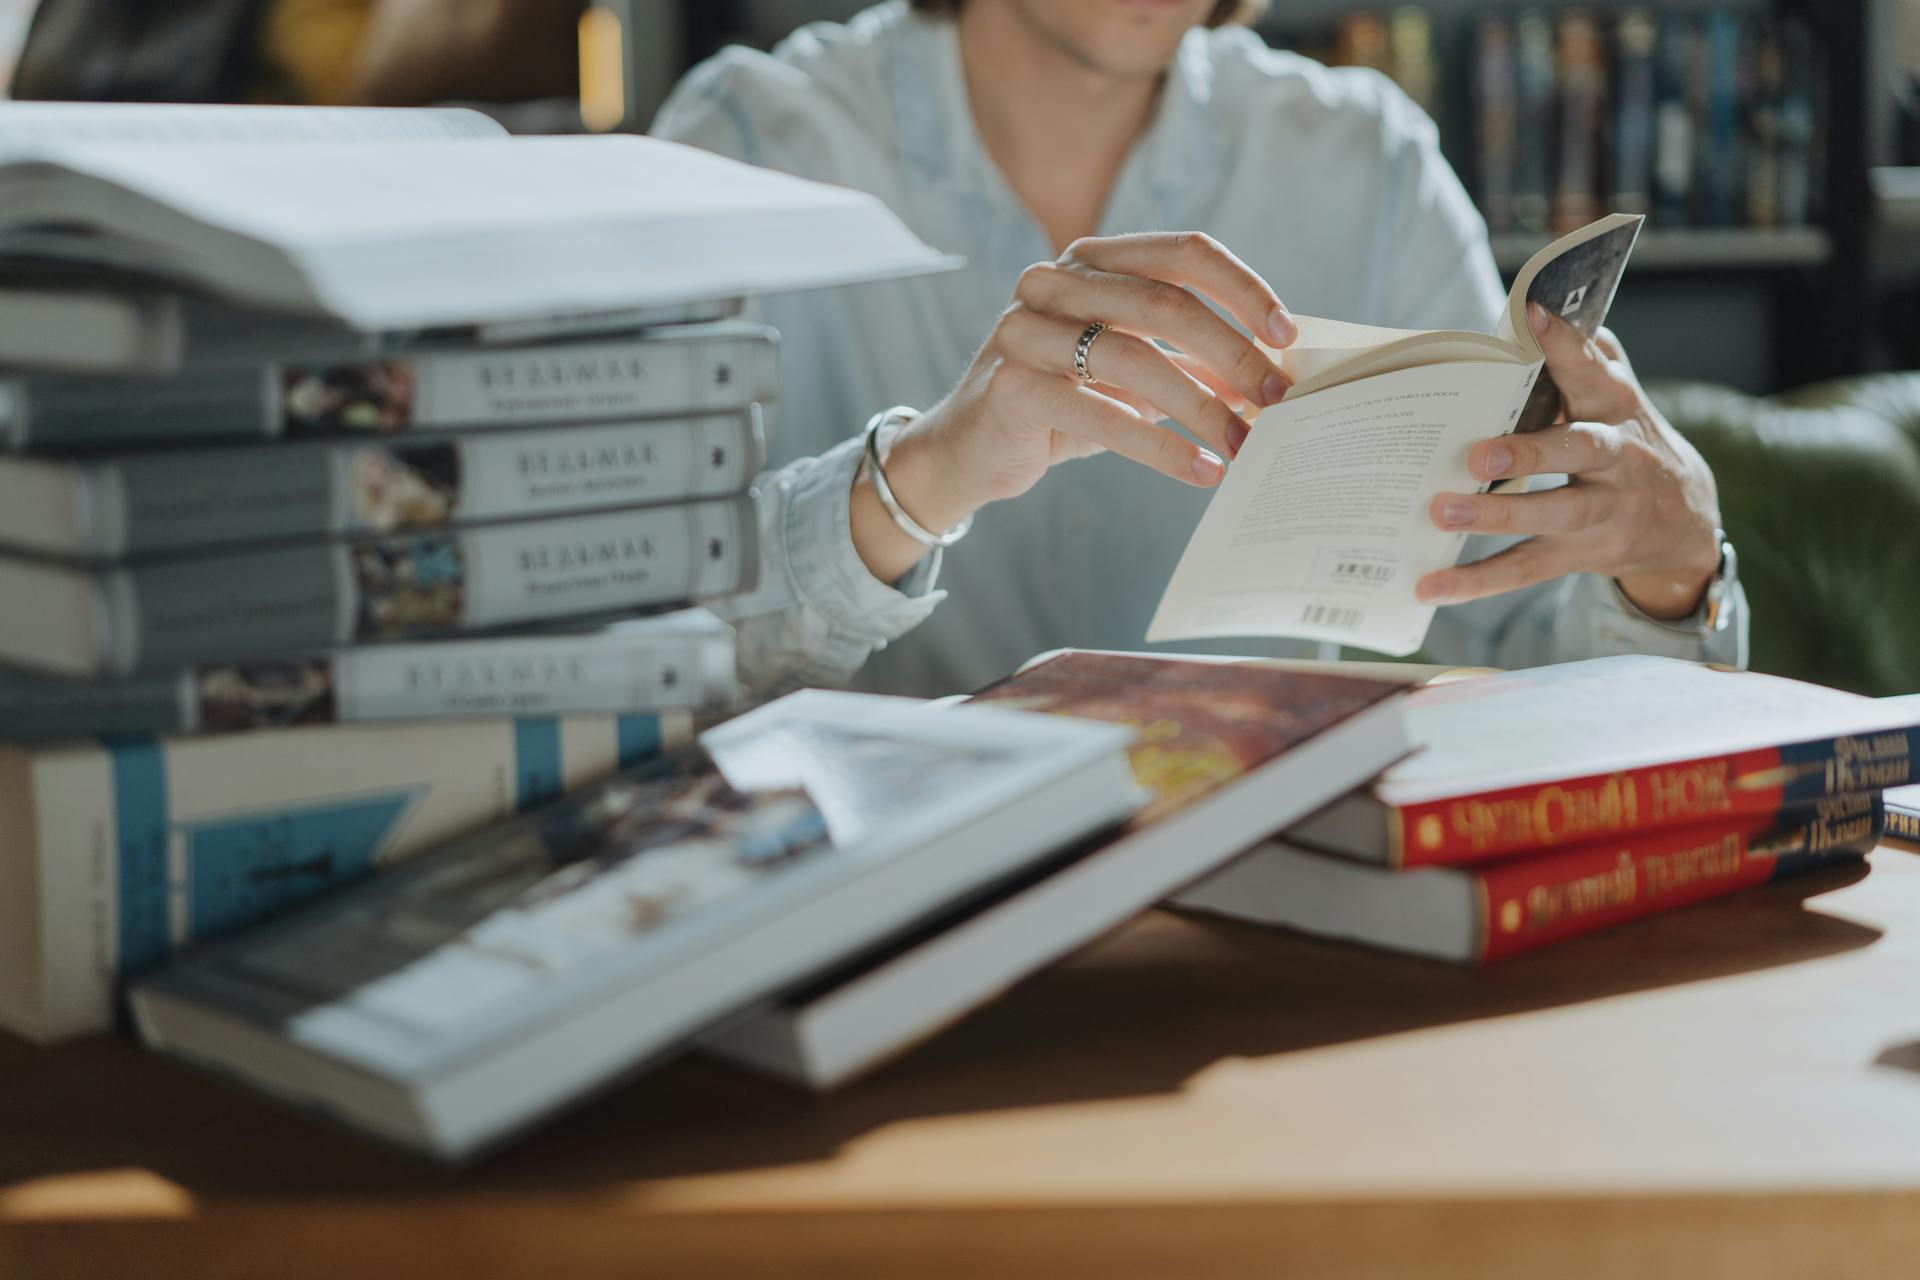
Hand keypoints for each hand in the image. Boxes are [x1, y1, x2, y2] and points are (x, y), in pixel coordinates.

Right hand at [852, 232, 1295, 580]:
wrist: (968, 454)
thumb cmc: (1062, 407)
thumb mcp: (1131, 373)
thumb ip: (1190, 360)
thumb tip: (1275, 371)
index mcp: (1090, 260)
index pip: (1182, 252)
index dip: (1242, 289)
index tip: (1288, 334)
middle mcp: (1051, 281)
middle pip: (1165, 303)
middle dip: (1233, 354)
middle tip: (1278, 400)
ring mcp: (1022, 330)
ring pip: (1135, 358)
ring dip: (1203, 407)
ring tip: (1243, 445)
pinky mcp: (1010, 387)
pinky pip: (1103, 415)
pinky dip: (1162, 447)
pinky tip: (1201, 471)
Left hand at [1416, 304, 1721, 619]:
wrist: (1686, 522)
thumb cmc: (1627, 442)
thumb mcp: (1619, 398)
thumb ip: (1584, 358)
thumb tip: (1534, 311)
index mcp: (1616, 409)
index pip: (1591, 370)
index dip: (1565, 344)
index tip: (1533, 314)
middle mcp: (1614, 459)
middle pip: (1576, 451)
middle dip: (1529, 452)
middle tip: (1478, 456)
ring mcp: (1600, 511)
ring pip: (1550, 515)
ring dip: (1495, 516)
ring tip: (1441, 513)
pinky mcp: (1580, 554)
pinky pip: (1524, 569)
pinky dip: (1475, 582)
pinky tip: (1429, 587)